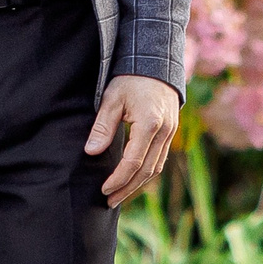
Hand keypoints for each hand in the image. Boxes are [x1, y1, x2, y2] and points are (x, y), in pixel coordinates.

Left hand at [88, 73, 180, 207]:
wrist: (156, 62)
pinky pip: (160, 158)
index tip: (104, 189)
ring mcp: (171, 132)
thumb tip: (92, 152)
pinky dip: (147, 172)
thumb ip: (102, 126)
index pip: (133, 162)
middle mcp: (164, 132)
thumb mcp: (111, 99)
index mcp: (150, 124)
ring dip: (138, 184)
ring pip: (157, 167)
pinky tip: (134, 178)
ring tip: (120, 195)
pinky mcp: (171, 131)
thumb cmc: (130, 78)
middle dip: (128, 188)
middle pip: (147, 170)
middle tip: (109, 201)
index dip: (118, 179)